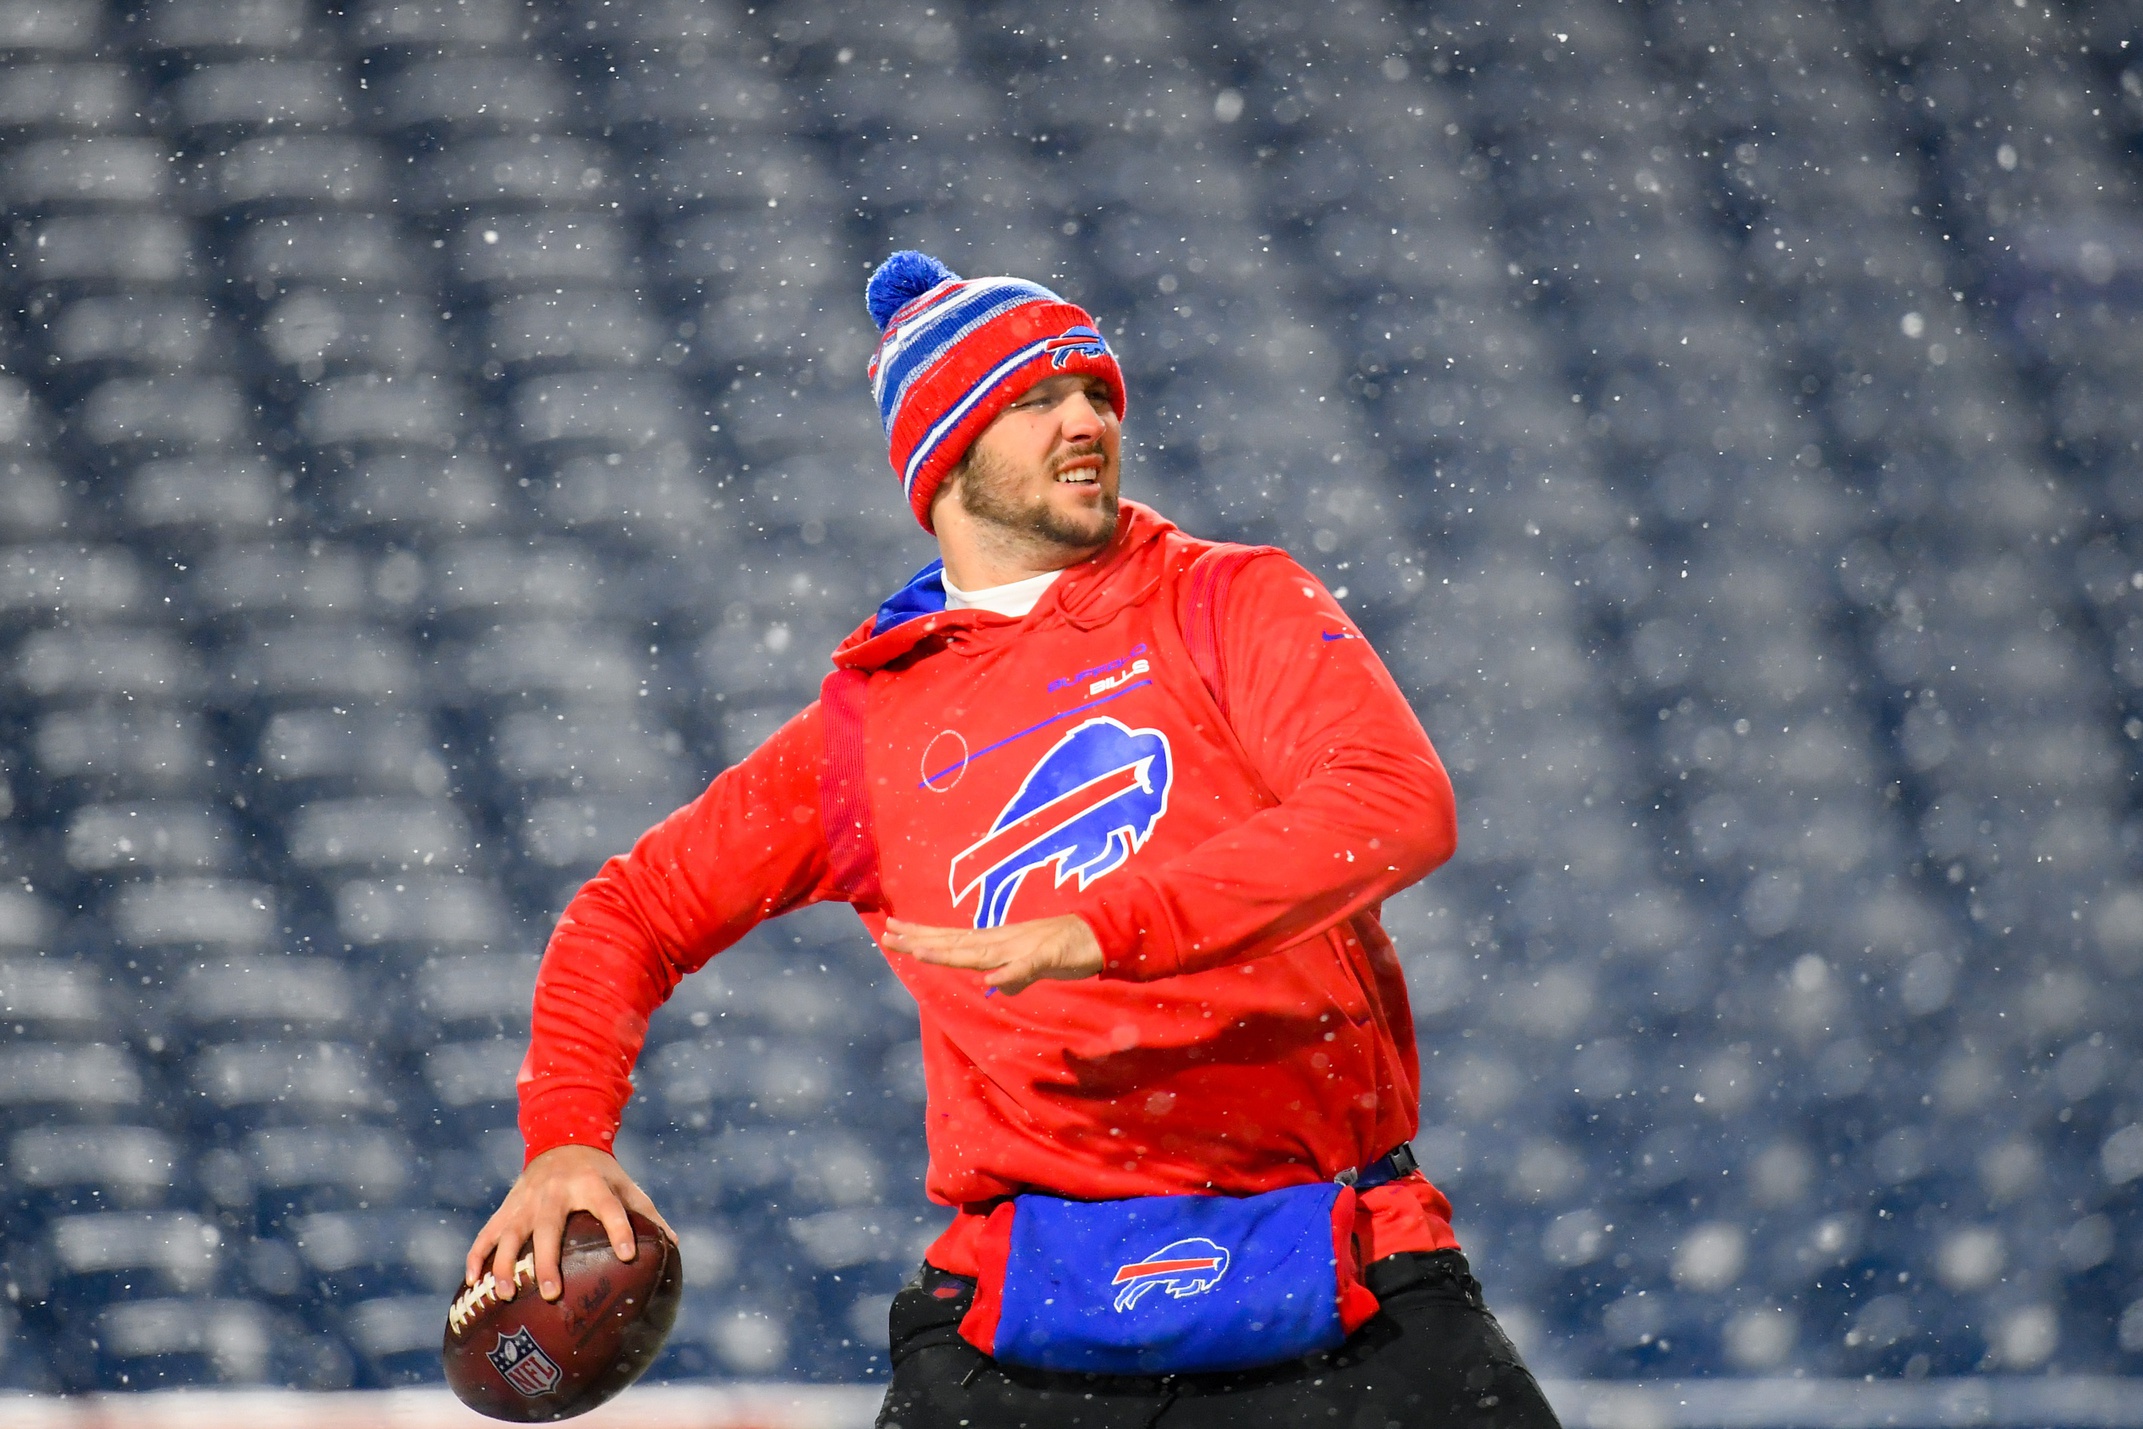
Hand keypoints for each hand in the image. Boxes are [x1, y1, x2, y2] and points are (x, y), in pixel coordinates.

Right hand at [464, 1144, 673, 1302]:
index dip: (619, 1229)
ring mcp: (526, 1201)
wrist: (561, 1140)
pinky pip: (486, 1234)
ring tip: (505, 1294)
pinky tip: (472, 1283)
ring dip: (505, 1264)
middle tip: (551, 1293)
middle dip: (547, 1262)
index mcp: (591, 1185)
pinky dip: (477, 1257)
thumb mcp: (626, 1185)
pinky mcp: (507, 1208)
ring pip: (509, 1234)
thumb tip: (674, 1246)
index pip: (608, 1207)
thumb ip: (648, 1214)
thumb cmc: (601, 1173)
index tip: (627, 1255)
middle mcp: (555, 1193)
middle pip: (548, 1229)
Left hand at [881, 914, 1103, 994]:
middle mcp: (1002, 941)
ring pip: (981, 952)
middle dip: (921, 939)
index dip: (922, 937)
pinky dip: (1009, 973)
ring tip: (921, 951)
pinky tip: (991, 979)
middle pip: (956, 942)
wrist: (1099, 934)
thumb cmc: (1063, 948)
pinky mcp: (1047, 956)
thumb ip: (1013, 975)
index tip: (893, 932)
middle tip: (887, 933)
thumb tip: (994, 985)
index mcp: (996, 943)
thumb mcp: (1033, 967)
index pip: (952, 940)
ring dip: (951, 952)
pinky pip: (1026, 967)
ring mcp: (1022, 948)